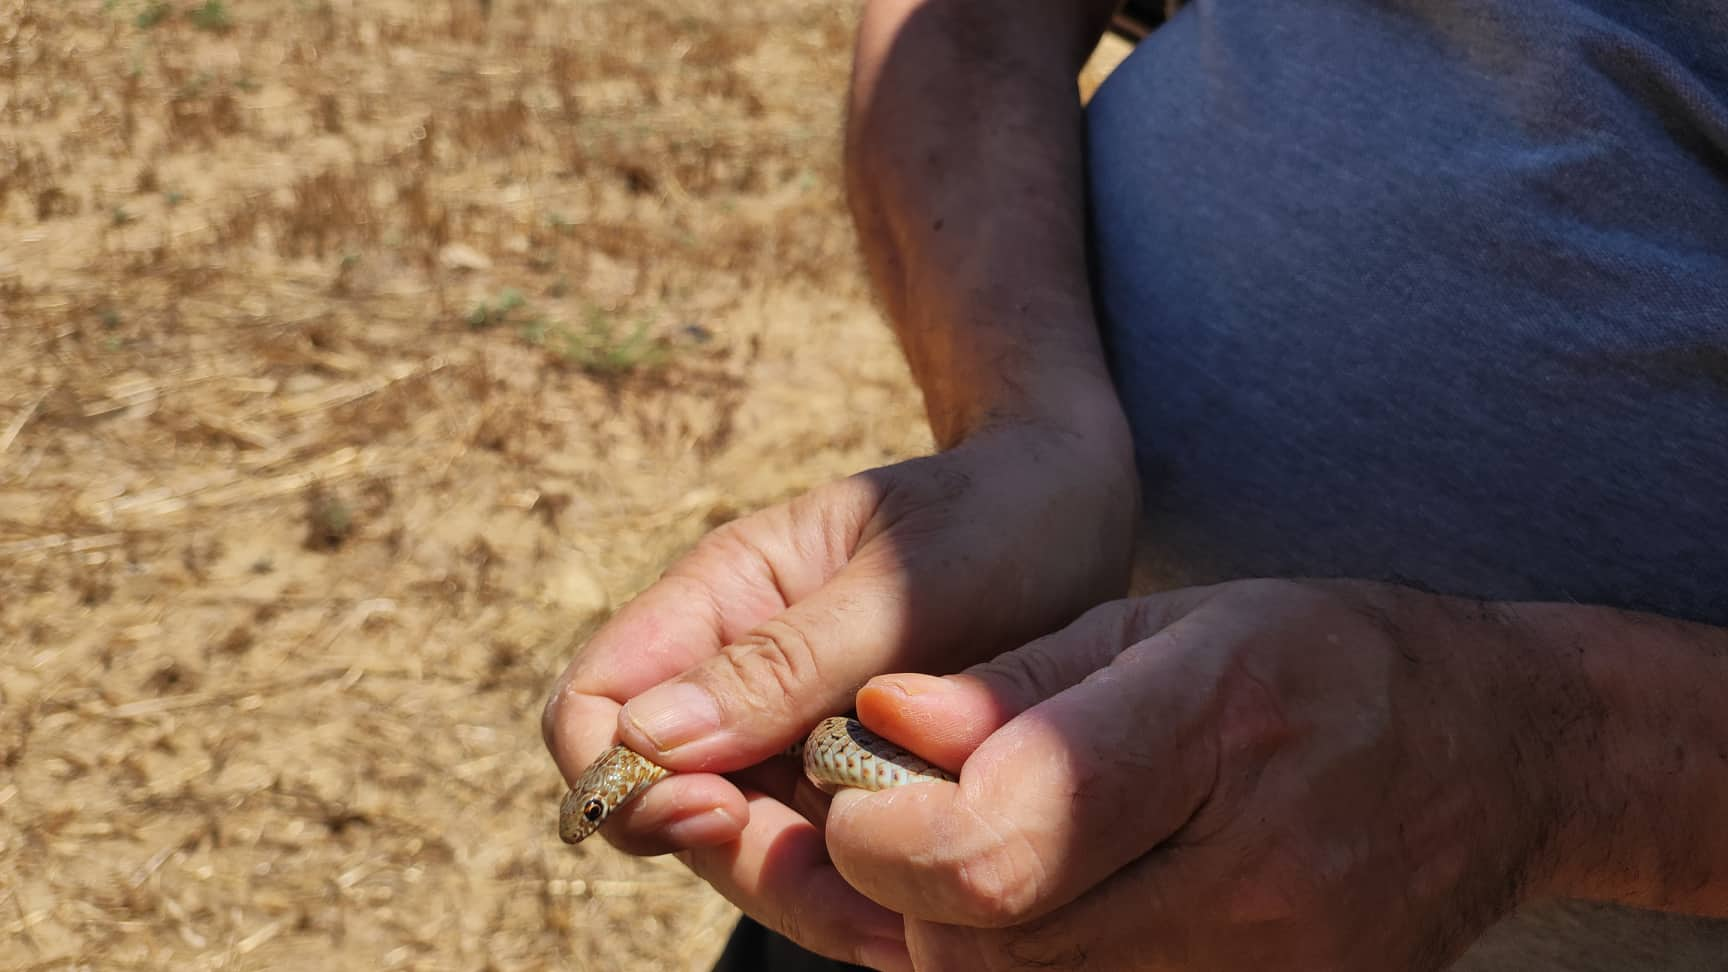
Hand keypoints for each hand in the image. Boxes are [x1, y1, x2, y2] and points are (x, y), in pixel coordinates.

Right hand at [541, 405, 1136, 968]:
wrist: (1076, 513)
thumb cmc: (994, 519)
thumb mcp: (898, 588)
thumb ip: (782, 662)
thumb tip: (646, 740)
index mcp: (719, 600)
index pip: (594, 705)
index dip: (621, 777)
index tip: (712, 811)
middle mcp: (735, 677)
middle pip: (667, 805)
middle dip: (743, 863)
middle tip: (860, 902)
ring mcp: (789, 734)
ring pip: (745, 851)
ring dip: (814, 898)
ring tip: (913, 931)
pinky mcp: (850, 777)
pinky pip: (821, 859)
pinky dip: (862, 896)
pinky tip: (928, 919)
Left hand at [825, 579, 1586, 970]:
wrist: (1504, 755)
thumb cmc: (1323, 662)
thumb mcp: (1171, 625)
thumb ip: (1015, 685)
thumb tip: (878, 723)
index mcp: (1217, 726)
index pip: (1005, 843)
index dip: (890, 837)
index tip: (857, 801)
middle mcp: (1253, 873)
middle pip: (998, 946)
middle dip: (906, 895)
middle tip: (900, 832)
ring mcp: (1277, 971)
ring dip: (966, 943)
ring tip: (984, 862)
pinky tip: (1056, 909)